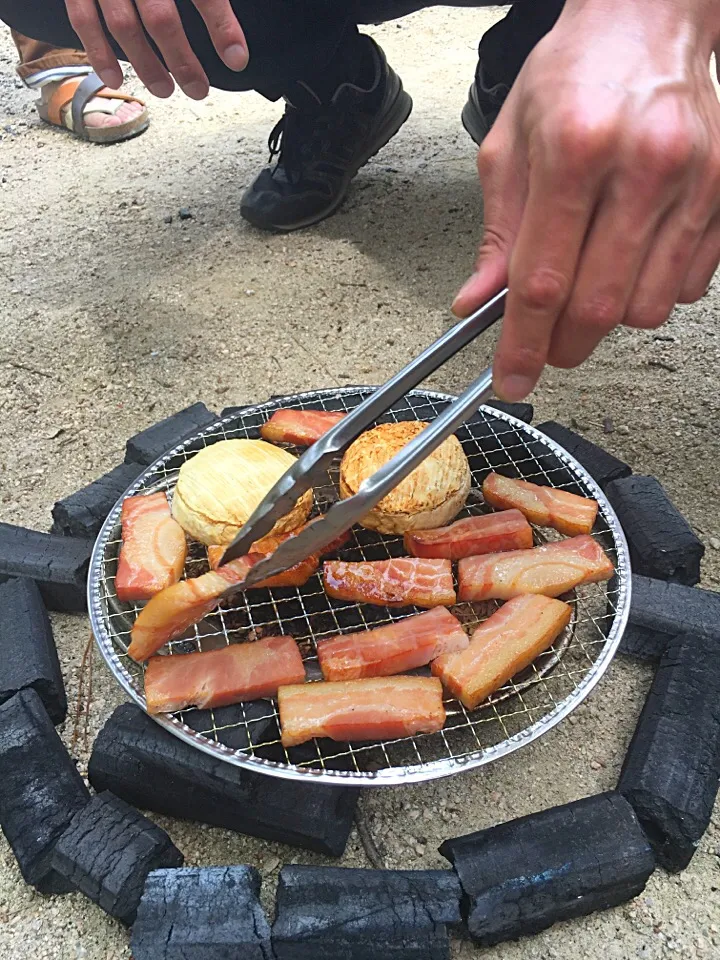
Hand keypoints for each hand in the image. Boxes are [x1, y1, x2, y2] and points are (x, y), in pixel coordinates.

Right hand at [65, 0, 247, 98]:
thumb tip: (230, 24)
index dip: (221, 26)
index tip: (236, 57)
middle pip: (160, 17)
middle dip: (182, 60)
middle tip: (198, 88)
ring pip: (124, 26)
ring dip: (145, 65)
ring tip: (165, 89)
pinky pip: (83, 18)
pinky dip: (98, 53)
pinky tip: (114, 76)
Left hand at [453, 0, 719, 401]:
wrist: (648, 21)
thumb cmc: (574, 75)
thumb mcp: (511, 145)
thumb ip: (497, 233)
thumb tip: (478, 303)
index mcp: (574, 149)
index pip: (542, 280)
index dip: (523, 343)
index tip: (511, 379)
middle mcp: (643, 165)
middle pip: (599, 305)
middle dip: (565, 344)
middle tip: (548, 346)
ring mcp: (696, 181)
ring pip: (648, 308)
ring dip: (610, 319)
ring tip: (590, 283)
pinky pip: (690, 286)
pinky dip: (654, 292)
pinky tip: (632, 256)